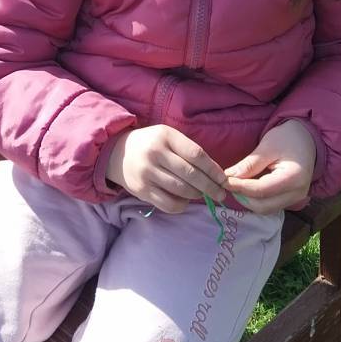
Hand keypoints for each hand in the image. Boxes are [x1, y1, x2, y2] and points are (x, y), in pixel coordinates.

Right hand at [105, 125, 228, 213]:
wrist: (116, 153)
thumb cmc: (150, 144)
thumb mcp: (167, 137)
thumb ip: (188, 151)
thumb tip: (214, 174)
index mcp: (165, 136)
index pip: (196, 154)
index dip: (213, 169)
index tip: (224, 179)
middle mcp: (156, 153)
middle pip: (191, 175)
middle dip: (210, 187)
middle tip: (221, 194)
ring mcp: (147, 173)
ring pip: (182, 190)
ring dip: (197, 195)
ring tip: (203, 195)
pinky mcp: (141, 190)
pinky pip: (169, 204)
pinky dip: (182, 205)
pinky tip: (185, 201)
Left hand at [224, 119, 316, 213]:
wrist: (306, 139)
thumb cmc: (287, 138)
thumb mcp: (267, 146)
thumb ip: (249, 164)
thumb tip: (228, 177)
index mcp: (294, 178)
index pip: (261, 190)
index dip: (240, 187)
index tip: (223, 180)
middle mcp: (297, 194)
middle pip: (263, 206)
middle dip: (242, 196)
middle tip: (227, 183)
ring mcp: (296, 199)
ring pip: (265, 209)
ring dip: (247, 200)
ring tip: (236, 184)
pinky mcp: (290, 200)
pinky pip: (270, 205)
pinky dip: (255, 199)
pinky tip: (247, 186)